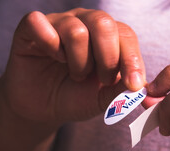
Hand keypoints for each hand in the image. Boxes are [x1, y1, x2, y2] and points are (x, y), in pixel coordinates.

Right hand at [0, 8, 145, 124]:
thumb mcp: (102, 99)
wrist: (42, 108)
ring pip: (76, 31)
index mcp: (106, 37)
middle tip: (101, 79)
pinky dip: (48, 43)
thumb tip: (139, 86)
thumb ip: (121, 91)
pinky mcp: (30, 28)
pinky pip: (38, 22)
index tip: (134, 85)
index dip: (132, 59)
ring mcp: (58, 23)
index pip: (125, 36)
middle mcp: (84, 23)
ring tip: (75, 74)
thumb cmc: (74, 98)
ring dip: (78, 62)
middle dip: (107, 59)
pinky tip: (51, 56)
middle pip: (103, 23)